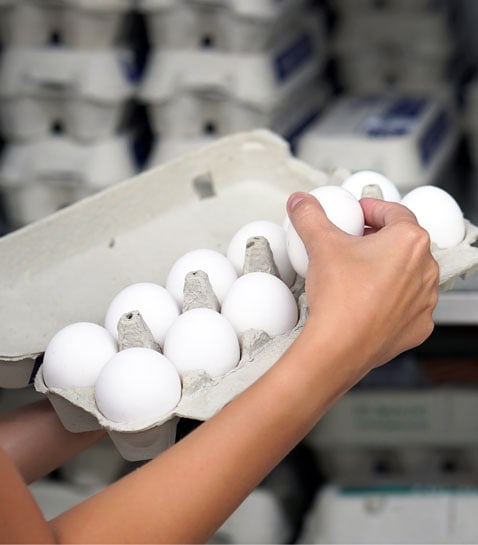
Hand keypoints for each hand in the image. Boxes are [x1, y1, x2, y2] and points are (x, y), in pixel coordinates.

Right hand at [287, 192, 438, 377]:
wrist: (339, 346)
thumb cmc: (340, 298)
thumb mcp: (320, 244)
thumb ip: (310, 216)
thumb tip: (302, 203)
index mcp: (410, 241)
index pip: (394, 211)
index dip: (371, 208)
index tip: (356, 214)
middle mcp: (425, 269)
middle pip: (402, 242)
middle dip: (377, 238)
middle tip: (352, 242)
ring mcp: (424, 300)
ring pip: (406, 273)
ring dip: (385, 268)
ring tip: (356, 273)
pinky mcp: (417, 325)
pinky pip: (406, 304)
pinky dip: (389, 298)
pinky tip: (365, 300)